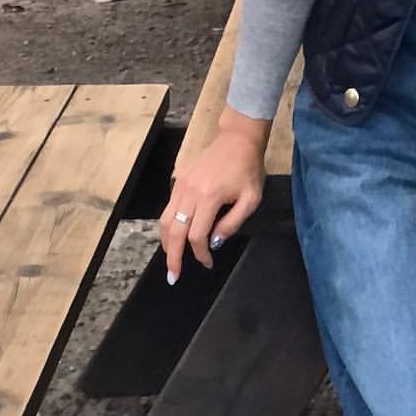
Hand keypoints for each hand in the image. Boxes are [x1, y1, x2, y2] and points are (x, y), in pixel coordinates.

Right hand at [159, 108, 268, 284]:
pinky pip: (167, 208)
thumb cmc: (248, 169)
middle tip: (173, 276)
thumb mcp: (251, 199)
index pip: (197, 235)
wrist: (237, 139)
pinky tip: (173, 236)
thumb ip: (232, 223)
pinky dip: (168, 226)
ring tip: (170, 259)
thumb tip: (214, 242)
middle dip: (172, 257)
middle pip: (174, 231)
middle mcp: (190, 191)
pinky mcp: (179, 179)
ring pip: (165, 220)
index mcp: (210, 197)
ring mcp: (181, 184)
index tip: (207, 262)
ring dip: (166, 243)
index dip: (200, 254)